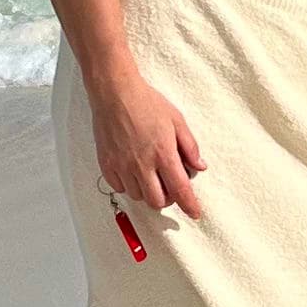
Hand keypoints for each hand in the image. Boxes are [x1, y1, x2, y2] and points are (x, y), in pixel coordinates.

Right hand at [94, 75, 205, 223]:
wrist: (115, 93)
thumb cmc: (146, 102)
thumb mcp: (177, 120)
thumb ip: (190, 147)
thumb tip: (199, 166)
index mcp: (163, 153)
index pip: (180, 189)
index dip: (189, 205)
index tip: (194, 213)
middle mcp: (142, 163)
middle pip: (157, 201)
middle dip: (168, 200)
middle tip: (170, 187)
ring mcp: (122, 165)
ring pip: (138, 197)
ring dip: (148, 192)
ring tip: (150, 174)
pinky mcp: (107, 164)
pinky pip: (120, 188)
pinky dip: (129, 186)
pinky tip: (133, 172)